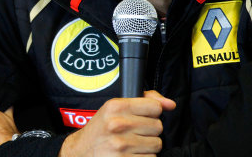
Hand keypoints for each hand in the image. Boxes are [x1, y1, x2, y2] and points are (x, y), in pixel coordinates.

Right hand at [59, 91, 175, 156]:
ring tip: (131, 145)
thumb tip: (171, 104)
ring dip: (147, 147)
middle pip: (158, 127)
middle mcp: (118, 124)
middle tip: (133, 133)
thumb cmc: (101, 130)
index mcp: (115, 107)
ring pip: (157, 145)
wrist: (81, 152)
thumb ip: (145, 100)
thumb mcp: (115, 109)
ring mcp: (121, 145)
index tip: (140, 117)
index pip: (155, 107)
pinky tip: (130, 155)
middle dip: (149, 131)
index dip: (151, 113)